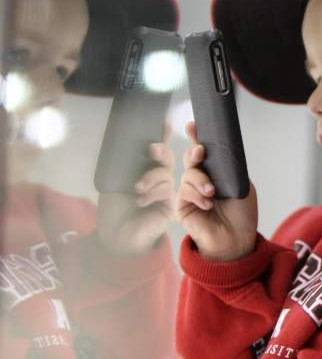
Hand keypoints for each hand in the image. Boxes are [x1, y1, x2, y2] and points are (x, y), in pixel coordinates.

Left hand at [96, 140, 174, 255]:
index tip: (164, 123)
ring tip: (137, 188)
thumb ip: (127, 164)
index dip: (162, 136)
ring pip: (166, 172)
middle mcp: (158, 177)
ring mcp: (166, 191)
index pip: (155, 150)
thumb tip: (132, 140)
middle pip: (166, 158)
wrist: (116, 235)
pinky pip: (167, 189)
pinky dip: (153, 192)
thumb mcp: (115, 180)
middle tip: (152, 149)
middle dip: (161, 151)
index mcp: (145, 169)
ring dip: (151, 177)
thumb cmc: (113, 208)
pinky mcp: (171, 204)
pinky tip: (141, 200)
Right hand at [176, 121, 256, 261]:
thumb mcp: (242, 185)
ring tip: (213, 192)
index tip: (193, 125)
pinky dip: (197, 195)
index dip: (197, 137)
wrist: (236, 239)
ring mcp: (190, 191)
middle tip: (199, 151)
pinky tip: (208, 204)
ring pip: (187, 173)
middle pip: (191, 158)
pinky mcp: (182, 205)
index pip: (205, 152)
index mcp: (216, 172)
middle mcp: (202, 179)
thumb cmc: (242, 214)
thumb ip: (230, 168)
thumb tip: (220, 152)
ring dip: (200, 180)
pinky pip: (183, 191)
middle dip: (194, 152)